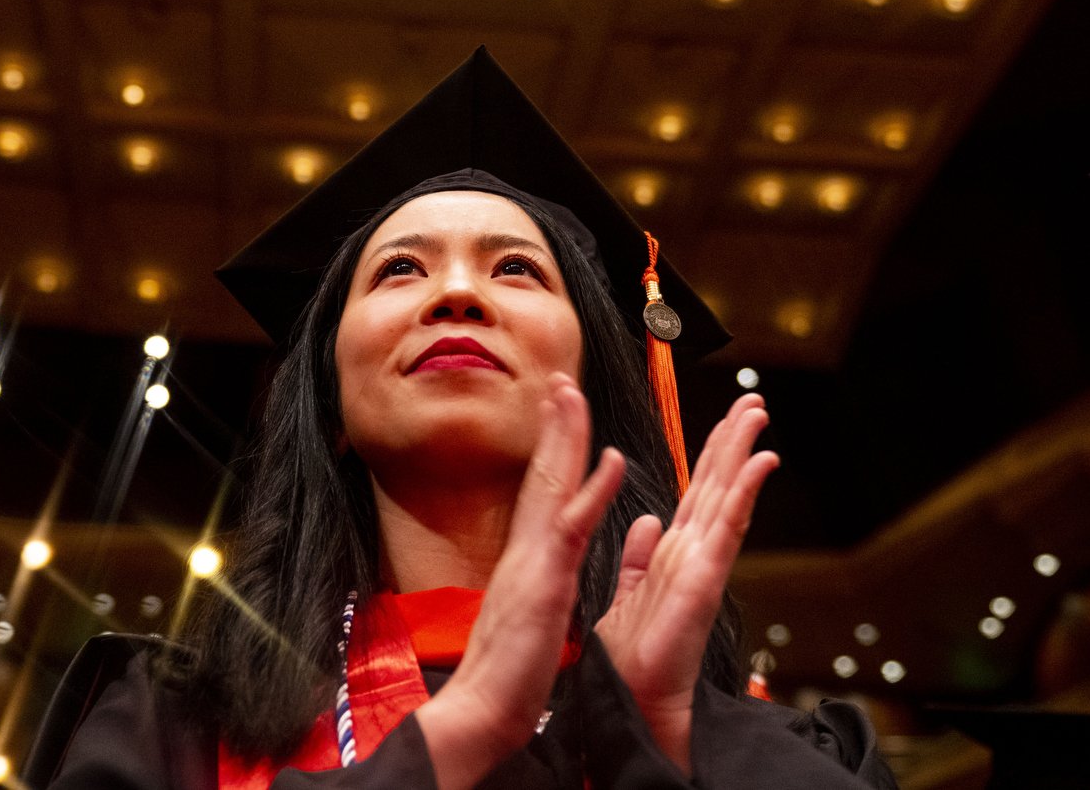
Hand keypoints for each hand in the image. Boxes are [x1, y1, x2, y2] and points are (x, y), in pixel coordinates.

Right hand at [416, 373, 624, 789]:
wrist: (478, 712)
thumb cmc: (504, 676)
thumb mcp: (525, 619)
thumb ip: (536, 587)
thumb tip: (542, 572)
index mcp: (525, 561)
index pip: (540, 494)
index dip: (551, 451)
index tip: (558, 411)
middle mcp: (525, 552)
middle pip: (542, 476)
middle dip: (554, 424)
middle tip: (561, 377)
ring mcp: (533, 563)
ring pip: (552, 487)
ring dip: (565, 436)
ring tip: (572, 391)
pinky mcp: (546, 584)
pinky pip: (573, 530)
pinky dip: (592, 492)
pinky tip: (611, 460)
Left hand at [594, 393, 778, 775]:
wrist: (633, 696)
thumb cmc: (632, 655)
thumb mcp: (627, 590)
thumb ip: (637, 555)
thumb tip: (646, 519)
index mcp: (673, 553)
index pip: (696, 492)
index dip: (711, 455)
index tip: (726, 420)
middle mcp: (693, 552)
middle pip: (717, 485)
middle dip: (733, 441)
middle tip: (753, 401)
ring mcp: (703, 563)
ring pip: (726, 495)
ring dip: (743, 453)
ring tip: (758, 413)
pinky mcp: (705, 579)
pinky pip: (728, 528)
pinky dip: (744, 492)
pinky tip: (761, 461)